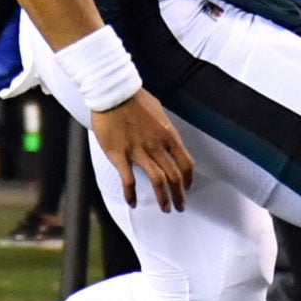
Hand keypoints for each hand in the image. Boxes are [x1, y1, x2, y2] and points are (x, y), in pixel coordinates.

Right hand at [91, 90, 193, 212]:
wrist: (112, 92)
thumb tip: (167, 140)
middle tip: (180, 206)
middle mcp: (157, 145)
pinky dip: (131, 194)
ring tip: (165, 208)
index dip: (188, 179)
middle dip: (179, 195)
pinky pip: (128, 180)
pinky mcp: (119, 154)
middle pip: (174, 176)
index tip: (186, 187)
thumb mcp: (158, 111)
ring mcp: (138, 151)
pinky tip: (132, 202)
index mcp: (168, 135)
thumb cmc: (134, 98)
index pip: (185, 162)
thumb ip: (164, 130)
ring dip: (163, 197)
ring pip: (157, 181)